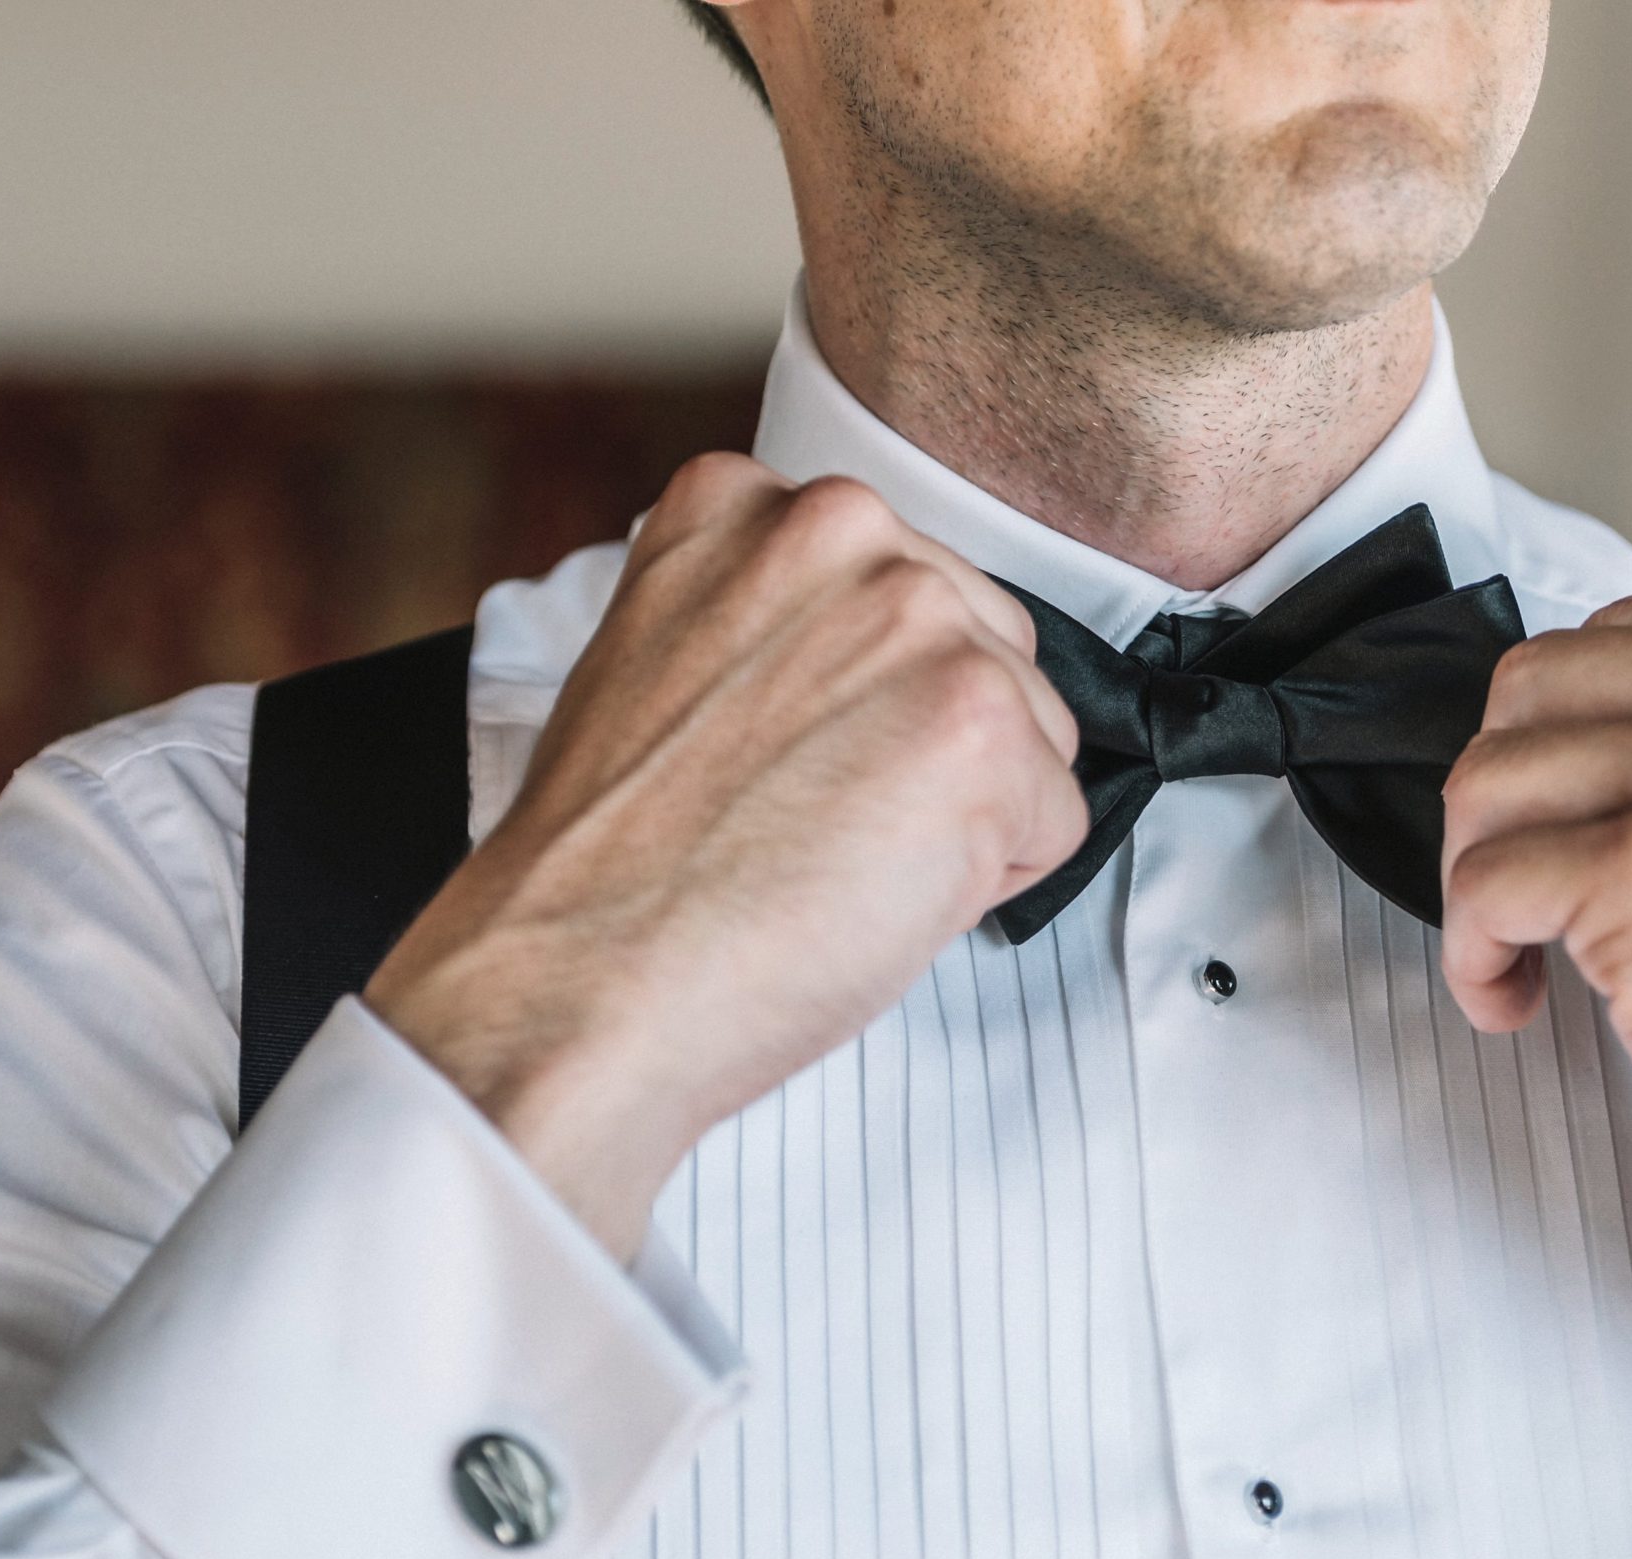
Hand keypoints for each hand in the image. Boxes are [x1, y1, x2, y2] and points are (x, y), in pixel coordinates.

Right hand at [364, 456, 1087, 1260]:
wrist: (576, 983)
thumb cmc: (609, 867)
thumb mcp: (659, 663)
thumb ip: (772, 622)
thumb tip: (863, 663)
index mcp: (745, 502)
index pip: (894, 586)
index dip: (856, 698)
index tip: (778, 754)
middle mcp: (840, 527)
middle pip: (982, 643)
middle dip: (925, 745)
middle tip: (806, 817)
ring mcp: (920, 620)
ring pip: (1030, 731)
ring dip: (962, 812)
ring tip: (828, 856)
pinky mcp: (983, 726)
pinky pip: (1055, 822)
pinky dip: (987, 884)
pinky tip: (870, 896)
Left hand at [1437, 587, 1631, 1521]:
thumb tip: (1576, 718)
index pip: (1603, 640)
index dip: (1565, 750)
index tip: (1582, 835)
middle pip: (1526, 694)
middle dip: (1507, 804)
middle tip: (1535, 899)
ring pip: (1483, 784)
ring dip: (1480, 884)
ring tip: (1532, 957)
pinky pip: (1479, 884)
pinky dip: (1475, 955)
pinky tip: (1524, 1003)